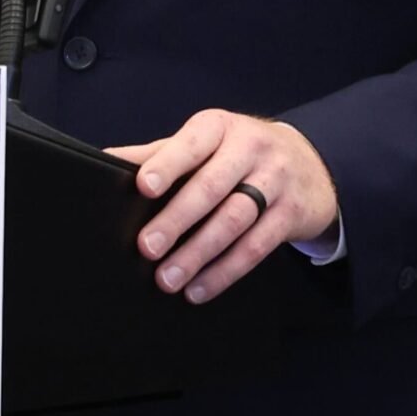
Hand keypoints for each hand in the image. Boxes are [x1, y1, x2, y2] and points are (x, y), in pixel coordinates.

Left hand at [107, 110, 339, 303]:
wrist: (310, 163)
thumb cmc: (239, 152)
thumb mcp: (203, 143)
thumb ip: (159, 153)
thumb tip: (106, 160)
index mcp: (219, 127)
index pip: (191, 144)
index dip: (167, 165)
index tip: (143, 187)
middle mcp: (250, 149)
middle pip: (211, 187)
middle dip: (177, 220)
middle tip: (146, 248)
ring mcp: (275, 181)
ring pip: (234, 220)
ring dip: (198, 254)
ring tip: (168, 278)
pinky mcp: (291, 214)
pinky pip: (257, 247)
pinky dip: (225, 272)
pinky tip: (200, 288)